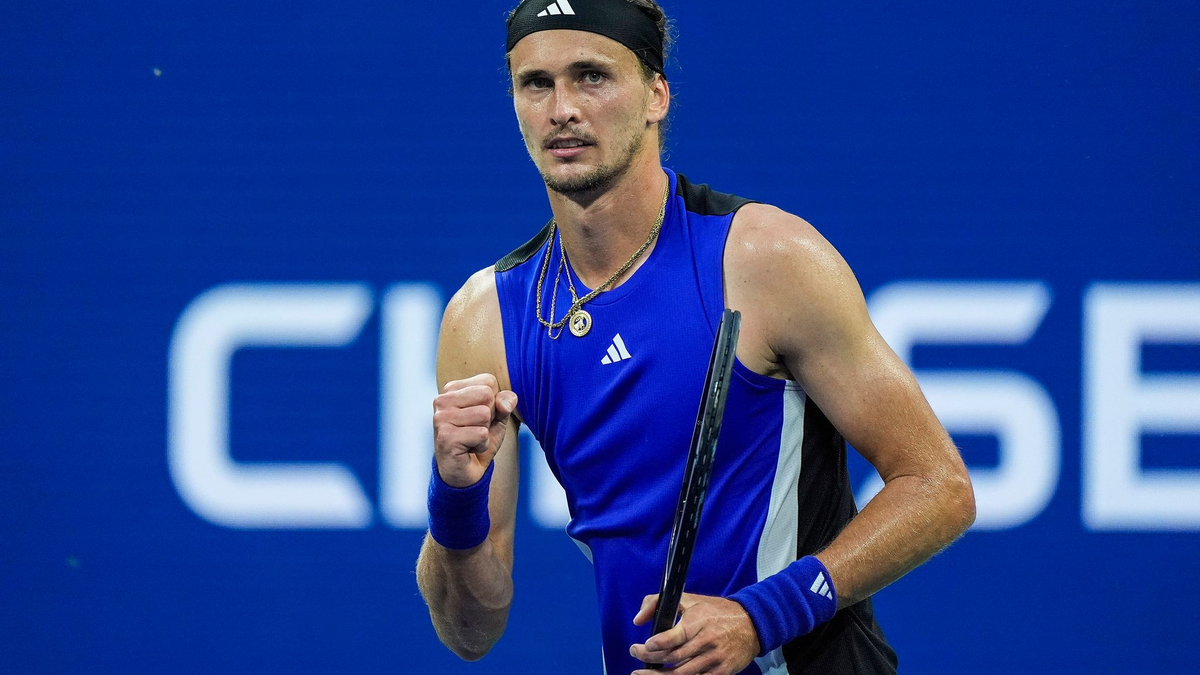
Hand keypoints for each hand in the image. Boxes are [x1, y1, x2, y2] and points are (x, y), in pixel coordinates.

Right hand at [432, 373, 516, 487]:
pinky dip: (482, 445)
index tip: (479, 417)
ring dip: (485, 432)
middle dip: (490, 416)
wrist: (464, 472)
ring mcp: (441, 418)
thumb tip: (503, 402)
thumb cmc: (479, 439)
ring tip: (471, 439)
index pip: (488, 381)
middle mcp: (442, 400)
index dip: (494, 401)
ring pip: (484, 414)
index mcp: (452, 389)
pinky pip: (481, 434)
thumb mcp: (498, 417)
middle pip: (486, 395)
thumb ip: (505, 402)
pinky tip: (468, 449)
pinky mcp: (445, 437)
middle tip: (475, 429)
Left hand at [629, 592, 760, 674]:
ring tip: (641, 673)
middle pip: (674, 658)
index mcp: (699, 622)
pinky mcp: (720, 672)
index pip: (675, 636)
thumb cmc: (716, 612)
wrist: (751, 624)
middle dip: (650, 660)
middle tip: (635, 656)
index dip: (657, 644)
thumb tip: (638, 620)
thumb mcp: (690, 599)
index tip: (643, 646)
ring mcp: (714, 659)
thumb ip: (658, 603)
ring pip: (682, 674)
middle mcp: (706, 642)